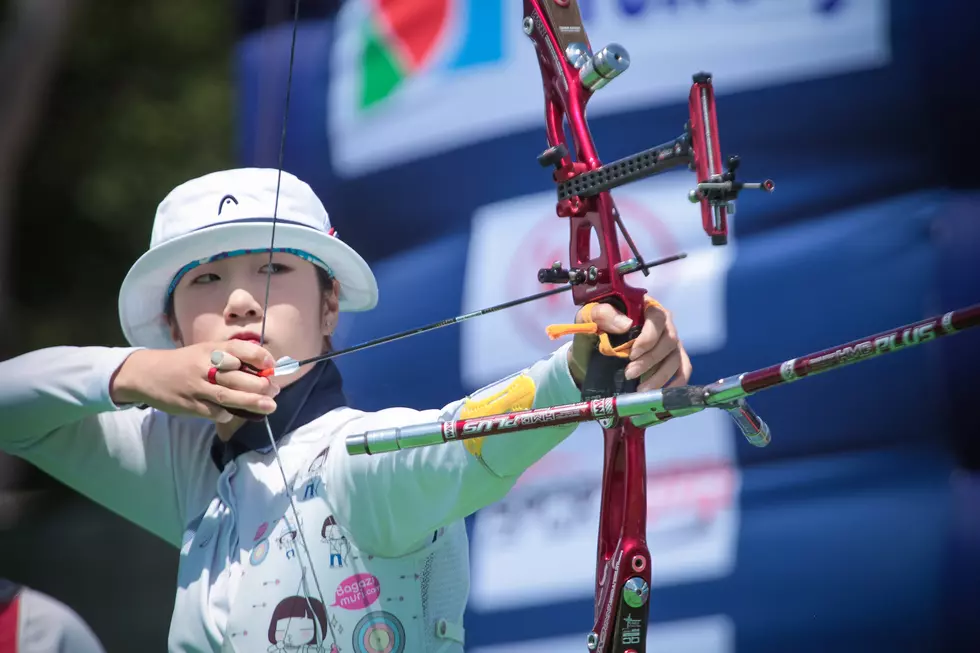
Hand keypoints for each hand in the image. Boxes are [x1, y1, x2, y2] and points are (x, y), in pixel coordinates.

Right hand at [109, 341, 280, 422]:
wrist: (148, 373)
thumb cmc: (186, 363)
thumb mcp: (206, 352)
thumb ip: (231, 359)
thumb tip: (263, 371)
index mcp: (211, 350)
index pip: (240, 349)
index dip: (260, 357)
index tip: (272, 367)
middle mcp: (204, 366)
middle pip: (237, 376)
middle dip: (261, 385)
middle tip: (275, 391)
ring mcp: (196, 386)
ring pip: (228, 395)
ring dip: (252, 402)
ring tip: (270, 406)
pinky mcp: (189, 404)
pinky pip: (213, 411)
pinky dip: (226, 413)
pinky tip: (233, 413)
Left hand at [567, 299, 691, 391]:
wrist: (592, 349)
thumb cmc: (595, 327)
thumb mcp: (591, 316)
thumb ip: (604, 314)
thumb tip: (626, 325)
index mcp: (646, 307)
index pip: (658, 318)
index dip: (649, 337)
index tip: (632, 354)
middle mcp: (664, 323)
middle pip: (670, 340)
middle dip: (650, 360)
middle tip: (629, 374)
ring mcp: (670, 342)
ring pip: (676, 358)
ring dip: (660, 376)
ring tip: (640, 389)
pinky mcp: (673, 359)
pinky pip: (683, 370)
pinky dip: (675, 383)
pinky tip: (659, 394)